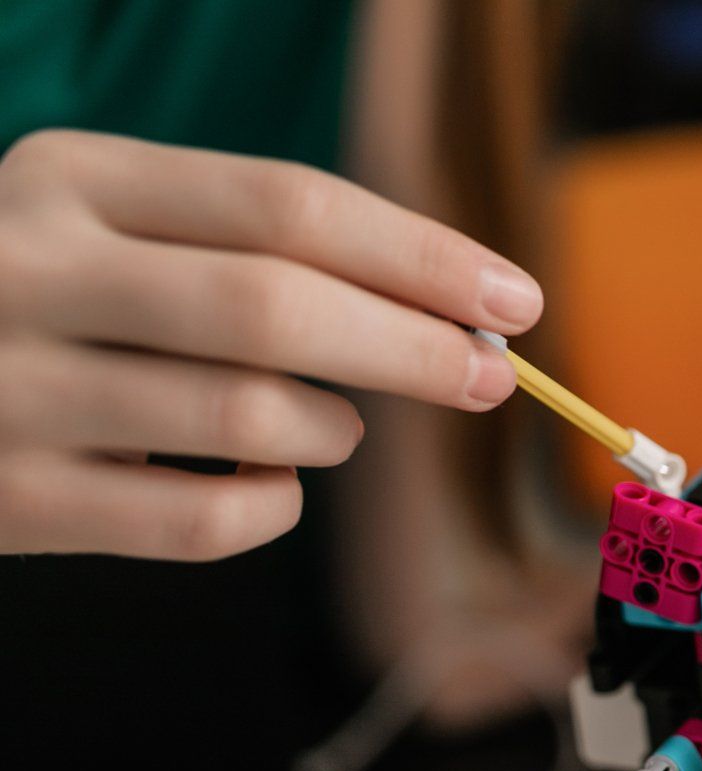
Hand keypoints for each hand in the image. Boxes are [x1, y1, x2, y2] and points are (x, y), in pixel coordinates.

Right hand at [0, 130, 542, 558]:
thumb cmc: (33, 296)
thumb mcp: (102, 224)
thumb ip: (246, 248)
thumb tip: (447, 310)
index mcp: (70, 178)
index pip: (287, 205)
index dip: (420, 257)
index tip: (513, 301)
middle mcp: (30, 270)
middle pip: (276, 306)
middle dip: (413, 348)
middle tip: (489, 379)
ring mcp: (11, 389)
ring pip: (246, 418)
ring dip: (332, 431)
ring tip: (336, 428)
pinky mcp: (13, 501)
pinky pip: (200, 523)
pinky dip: (272, 510)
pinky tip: (271, 487)